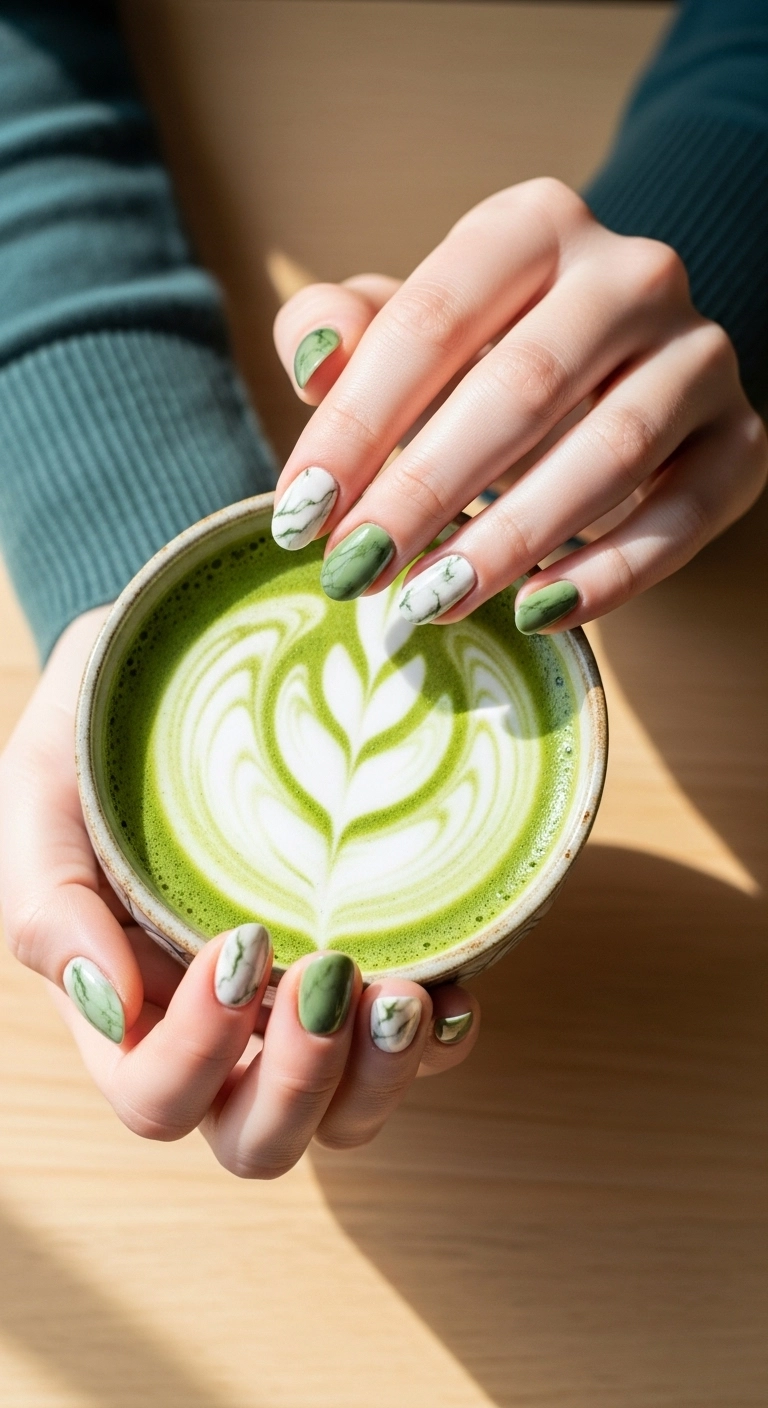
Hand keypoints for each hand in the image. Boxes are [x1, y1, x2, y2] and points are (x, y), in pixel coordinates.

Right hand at [0, 609, 478, 1175]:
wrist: (184, 654)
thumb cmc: (100, 728)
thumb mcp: (42, 789)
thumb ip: (46, 899)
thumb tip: (107, 1003)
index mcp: (129, 1003)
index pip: (157, 1098)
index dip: (199, 1053)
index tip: (240, 939)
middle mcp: (217, 1028)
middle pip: (256, 1140)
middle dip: (301, 1085)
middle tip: (329, 979)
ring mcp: (298, 1008)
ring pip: (345, 1120)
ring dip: (381, 1076)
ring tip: (403, 994)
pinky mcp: (368, 968)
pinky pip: (421, 1052)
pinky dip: (443, 1040)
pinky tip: (451, 989)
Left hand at [272, 178, 766, 630]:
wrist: (611, 371)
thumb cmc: (480, 354)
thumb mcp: (402, 328)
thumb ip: (340, 328)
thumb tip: (314, 358)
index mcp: (536, 225)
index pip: (432, 319)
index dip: (356, 424)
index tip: (299, 513)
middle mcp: (633, 274)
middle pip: (521, 388)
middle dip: (423, 491)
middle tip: (355, 571)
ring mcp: (699, 355)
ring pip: (608, 455)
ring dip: (508, 541)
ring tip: (427, 603)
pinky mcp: (739, 440)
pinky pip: (683, 516)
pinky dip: (609, 574)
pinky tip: (533, 613)